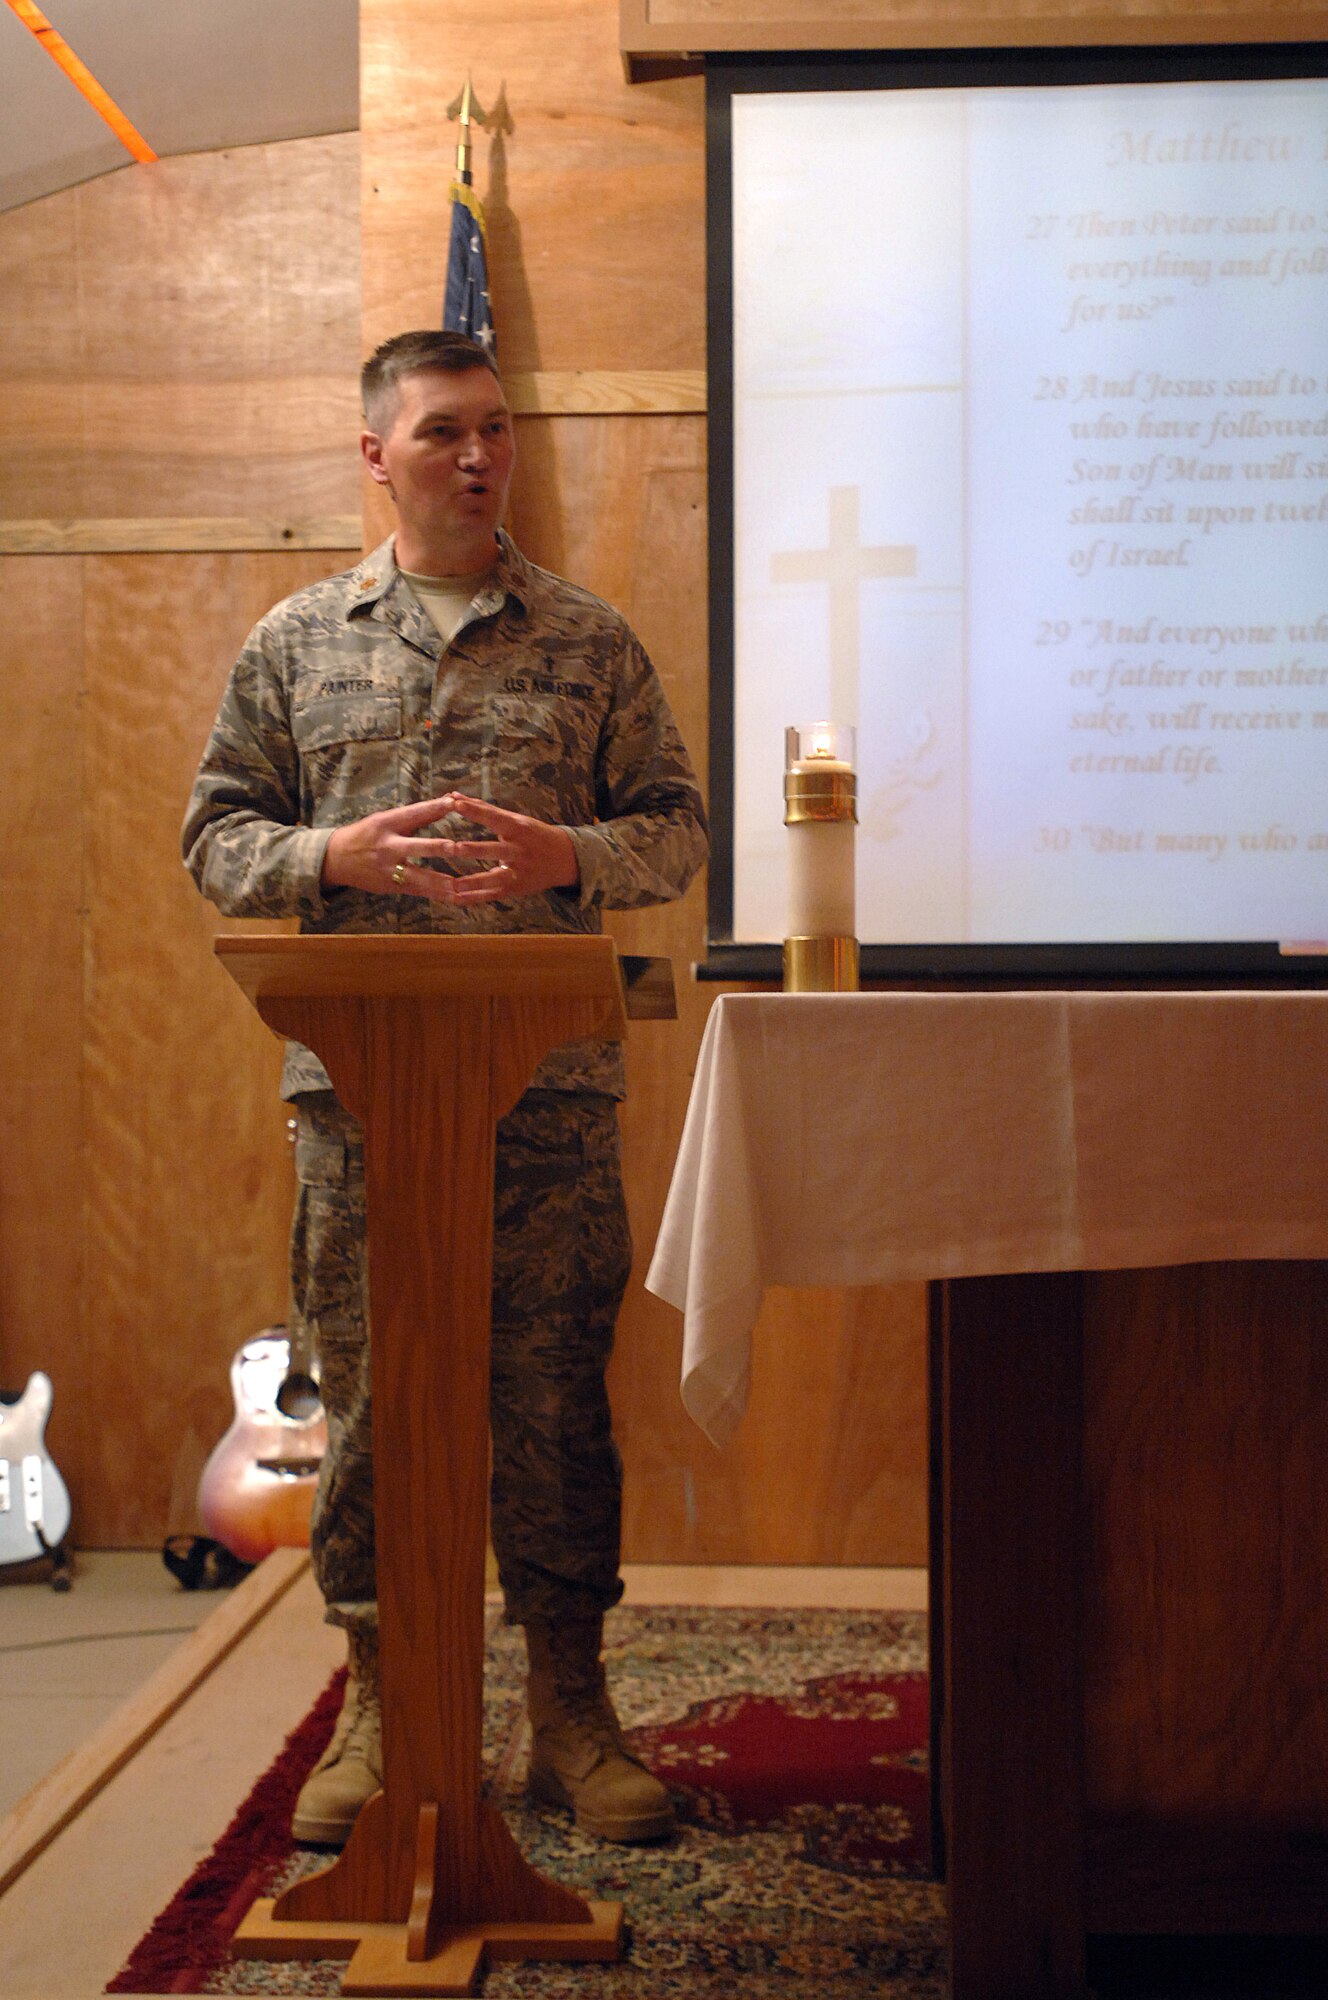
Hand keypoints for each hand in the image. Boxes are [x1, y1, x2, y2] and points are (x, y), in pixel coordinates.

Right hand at [320, 796, 472, 900]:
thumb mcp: (386, 820)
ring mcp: (389, 869)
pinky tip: (456, 898)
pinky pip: (419, 891)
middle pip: (415, 846)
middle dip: (437, 847)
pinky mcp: (392, 886)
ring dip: (441, 881)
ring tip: (462, 885)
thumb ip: (418, 815)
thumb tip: (449, 800)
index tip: (455, 803)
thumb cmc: (367, 834)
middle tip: (457, 847)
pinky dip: (438, 895)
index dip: (434, 808)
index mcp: (386, 823)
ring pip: (419, 876)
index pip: (414, 813)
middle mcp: (388, 846)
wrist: (336, 859)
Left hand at [429, 793, 579, 904]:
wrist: (565, 859)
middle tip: (454, 848)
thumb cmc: (533, 835)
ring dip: (474, 881)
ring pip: (494, 878)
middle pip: (495, 850)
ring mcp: (518, 871)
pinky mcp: (514, 888)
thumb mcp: (514, 819)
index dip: (475, 811)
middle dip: (475, 850)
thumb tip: (454, 794)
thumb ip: (483, 809)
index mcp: (518, 828)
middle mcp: (518, 850)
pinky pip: (492, 894)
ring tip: (454, 884)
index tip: (455, 804)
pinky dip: (474, 898)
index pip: (494, 818)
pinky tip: (456, 898)